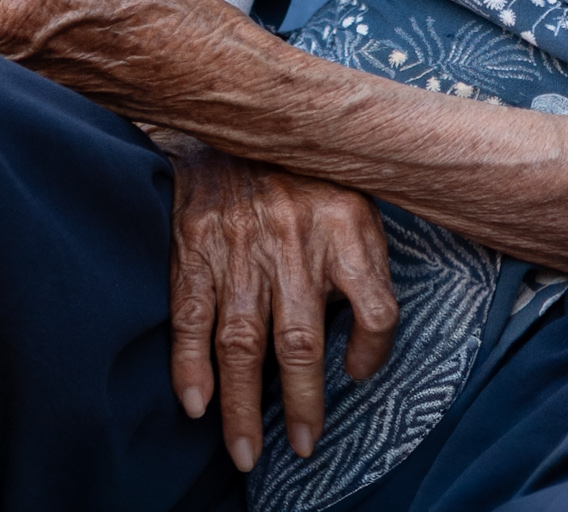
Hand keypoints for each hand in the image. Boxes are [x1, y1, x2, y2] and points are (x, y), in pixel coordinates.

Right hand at [151, 133, 397, 473]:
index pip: (378, 306)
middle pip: (302, 341)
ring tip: (244, 451)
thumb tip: (363, 343)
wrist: (234, 116)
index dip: (374, 352)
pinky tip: (196, 404)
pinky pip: (191, 314)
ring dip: (241, 405)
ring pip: (243, 342)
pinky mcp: (195, 245)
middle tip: (300, 447)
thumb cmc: (303, 171)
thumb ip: (364, 261)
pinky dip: (190, 364)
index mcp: (346, 223)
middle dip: (301, 404)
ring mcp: (241, 245)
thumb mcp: (352, 197)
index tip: (357, 376)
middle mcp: (294, 240)